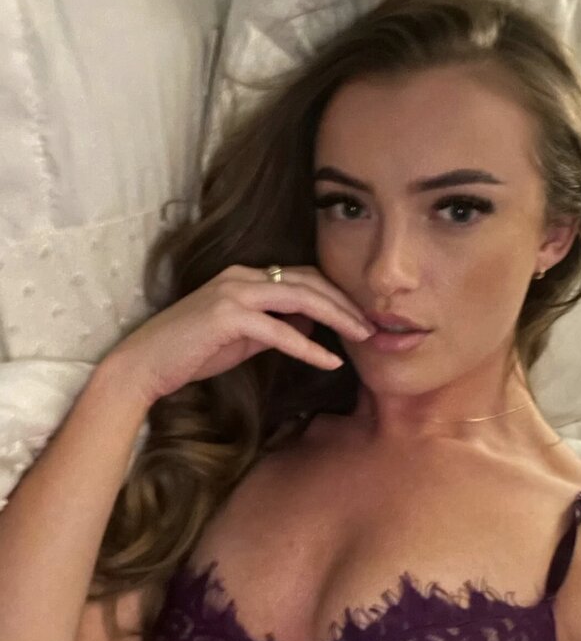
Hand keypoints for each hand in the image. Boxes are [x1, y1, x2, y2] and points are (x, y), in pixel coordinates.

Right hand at [106, 264, 374, 405]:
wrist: (145, 364)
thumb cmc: (192, 351)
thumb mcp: (243, 336)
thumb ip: (276, 326)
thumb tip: (311, 326)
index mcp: (245, 276)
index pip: (302, 276)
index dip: (335, 294)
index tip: (361, 315)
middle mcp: (241, 276)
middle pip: (309, 281)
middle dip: (346, 302)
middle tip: (374, 325)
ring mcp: (233, 292)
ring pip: (300, 297)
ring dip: (338, 317)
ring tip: (363, 336)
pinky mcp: (228, 317)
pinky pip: (280, 331)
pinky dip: (309, 347)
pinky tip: (330, 360)